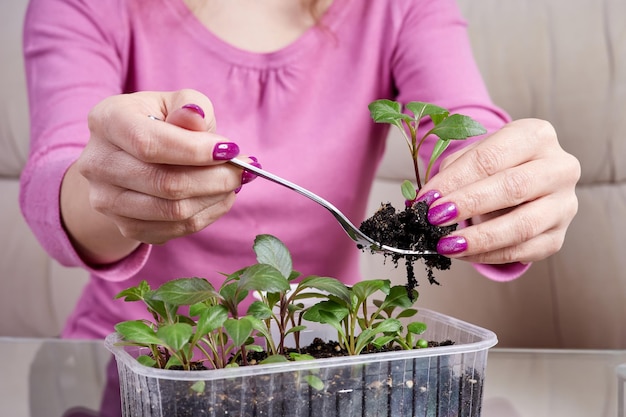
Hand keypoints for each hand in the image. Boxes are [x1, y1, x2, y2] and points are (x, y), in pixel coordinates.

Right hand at [61, 89, 256, 264]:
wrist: (129, 156)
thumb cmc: (160, 122)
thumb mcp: (174, 102)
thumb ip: (189, 106)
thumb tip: (197, 119)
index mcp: (107, 121)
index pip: (150, 144)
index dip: (195, 151)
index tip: (232, 150)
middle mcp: (97, 164)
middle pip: (165, 183)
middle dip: (216, 178)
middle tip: (244, 169)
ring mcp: (107, 201)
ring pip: (173, 212)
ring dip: (215, 198)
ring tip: (234, 182)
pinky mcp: (125, 226)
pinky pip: (175, 230)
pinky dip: (207, 214)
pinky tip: (219, 197)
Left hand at [416, 118, 580, 263]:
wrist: (523, 184)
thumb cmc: (492, 166)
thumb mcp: (472, 157)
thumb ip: (450, 175)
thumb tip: (424, 202)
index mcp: (536, 136)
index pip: (492, 158)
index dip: (456, 180)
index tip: (427, 199)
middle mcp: (559, 167)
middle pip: (513, 187)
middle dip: (469, 205)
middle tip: (435, 219)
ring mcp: (564, 204)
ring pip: (523, 225)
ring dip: (480, 238)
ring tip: (446, 244)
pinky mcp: (558, 236)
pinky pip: (524, 251)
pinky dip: (489, 256)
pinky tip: (463, 254)